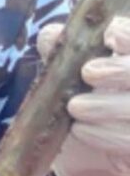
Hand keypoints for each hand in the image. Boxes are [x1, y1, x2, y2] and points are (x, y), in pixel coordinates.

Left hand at [41, 17, 129, 175]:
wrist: (87, 138)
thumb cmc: (81, 91)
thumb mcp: (69, 66)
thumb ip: (63, 47)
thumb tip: (52, 36)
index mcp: (129, 56)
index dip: (129, 35)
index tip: (110, 35)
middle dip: (120, 70)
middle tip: (88, 73)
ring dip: (108, 106)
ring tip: (75, 107)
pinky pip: (129, 140)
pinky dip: (105, 136)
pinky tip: (79, 130)